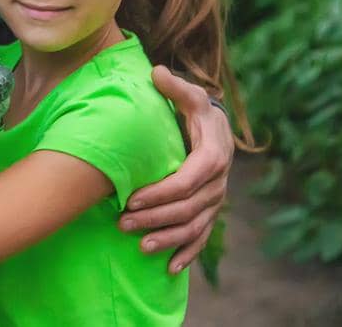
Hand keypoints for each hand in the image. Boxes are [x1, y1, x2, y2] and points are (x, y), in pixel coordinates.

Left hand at [118, 65, 233, 273]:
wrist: (216, 127)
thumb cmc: (196, 109)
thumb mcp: (188, 95)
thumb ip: (174, 87)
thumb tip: (155, 72)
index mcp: (214, 156)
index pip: (186, 181)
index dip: (160, 193)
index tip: (132, 199)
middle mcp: (218, 183)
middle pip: (187, 209)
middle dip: (155, 219)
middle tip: (122, 224)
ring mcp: (216, 200)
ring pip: (194, 227)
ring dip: (168, 240)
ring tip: (140, 247)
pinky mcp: (211, 211)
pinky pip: (202, 237)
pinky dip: (188, 254)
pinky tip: (170, 269)